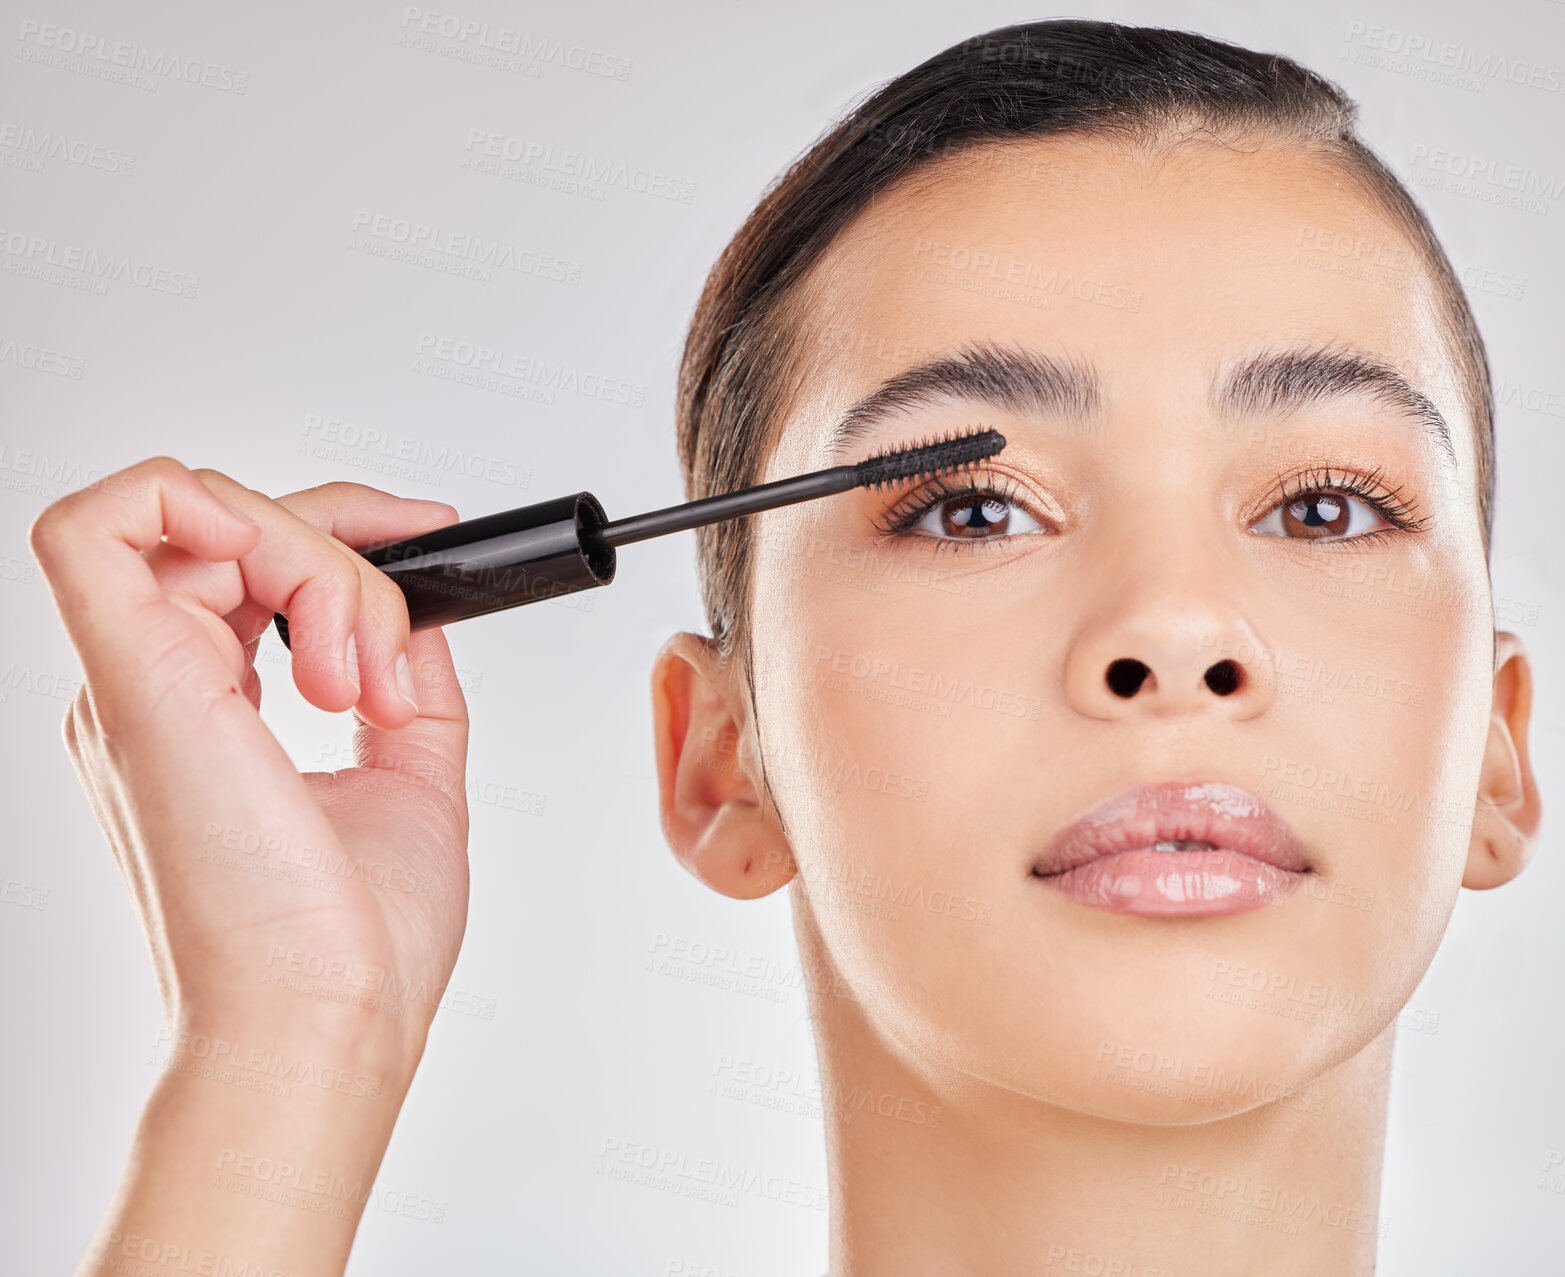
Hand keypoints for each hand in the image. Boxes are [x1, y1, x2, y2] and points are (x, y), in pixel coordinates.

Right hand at [30, 457, 473, 1275]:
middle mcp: (159, 688)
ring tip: (362, 689)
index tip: (434, 534)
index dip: (347, 527)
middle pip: (239, 525)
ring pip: (213, 518)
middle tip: (396, 659)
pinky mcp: (133, 684)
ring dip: (326, 572)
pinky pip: (108, 523)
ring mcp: (137, 683)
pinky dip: (212, 511)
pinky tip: (294, 590)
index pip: (254, 559)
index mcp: (207, 711)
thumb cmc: (357, 942)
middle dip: (353, 554)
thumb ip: (408, 680)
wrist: (327, 1019)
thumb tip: (421, 613)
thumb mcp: (411, 774)